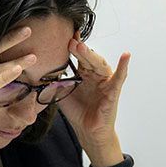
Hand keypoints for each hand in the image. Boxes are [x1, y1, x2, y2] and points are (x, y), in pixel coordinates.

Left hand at [57, 32, 130, 150]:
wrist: (87, 131)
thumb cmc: (77, 112)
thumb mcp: (61, 94)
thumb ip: (53, 82)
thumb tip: (40, 70)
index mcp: (83, 73)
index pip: (78, 56)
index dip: (72, 46)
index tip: (63, 36)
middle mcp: (94, 74)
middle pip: (87, 58)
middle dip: (78, 49)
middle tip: (69, 41)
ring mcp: (105, 81)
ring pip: (99, 64)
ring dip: (91, 55)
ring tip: (81, 46)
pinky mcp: (113, 91)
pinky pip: (120, 77)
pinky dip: (124, 66)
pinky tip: (126, 55)